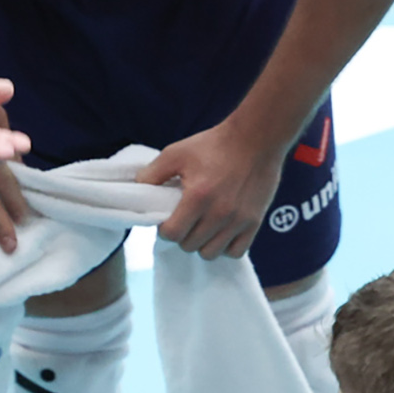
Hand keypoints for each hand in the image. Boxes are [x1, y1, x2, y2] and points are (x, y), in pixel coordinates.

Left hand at [139, 118, 288, 261]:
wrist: (254, 139)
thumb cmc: (213, 145)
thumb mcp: (176, 153)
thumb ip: (153, 173)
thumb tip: (138, 190)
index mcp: (198, 197)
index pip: (173, 234)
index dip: (165, 229)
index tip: (168, 219)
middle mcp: (219, 213)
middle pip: (190, 246)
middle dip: (182, 235)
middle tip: (184, 220)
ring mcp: (239, 220)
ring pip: (211, 253)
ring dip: (202, 243)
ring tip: (202, 227)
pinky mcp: (254, 222)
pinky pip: (236, 252)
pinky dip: (225, 247)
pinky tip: (220, 232)